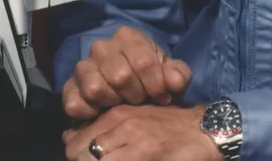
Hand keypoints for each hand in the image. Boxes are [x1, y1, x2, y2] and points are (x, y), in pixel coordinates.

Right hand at [62, 26, 192, 120]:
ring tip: (122, 103)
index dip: (156, 84)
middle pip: (120, 76)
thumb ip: (178, 74)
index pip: (143, 61)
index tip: (162, 95)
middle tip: (141, 100)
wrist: (128, 84)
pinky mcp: (69, 87)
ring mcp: (83, 66)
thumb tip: (174, 81)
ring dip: (113, 102)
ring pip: (95, 88)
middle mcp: (102, 47)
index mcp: (128, 36)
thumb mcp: (169, 73)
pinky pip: (74, 103)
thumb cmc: (150, 76)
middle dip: (136, 95)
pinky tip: (102, 111)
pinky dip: (89, 113)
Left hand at [62, 104, 221, 160]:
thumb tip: (68, 136)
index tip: (84, 158)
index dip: (76, 156)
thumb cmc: (167, 127)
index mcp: (115, 114)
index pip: (73, 141)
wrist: (202, 130)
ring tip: (114, 159)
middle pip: (77, 153)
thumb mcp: (133, 119)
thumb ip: (102, 127)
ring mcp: (132, 139)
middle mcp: (120, 122)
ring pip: (92, 159)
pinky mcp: (145, 152)